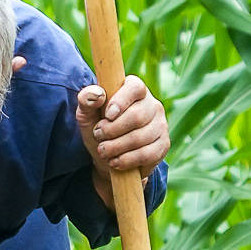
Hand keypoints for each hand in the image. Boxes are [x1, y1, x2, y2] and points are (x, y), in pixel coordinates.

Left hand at [76, 75, 168, 208]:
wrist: (108, 155)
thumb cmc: (98, 127)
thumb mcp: (87, 113)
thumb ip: (87, 100)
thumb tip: (97, 94)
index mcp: (134, 88)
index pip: (135, 88)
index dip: (121, 101)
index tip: (107, 115)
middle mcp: (152, 104)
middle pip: (137, 116)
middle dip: (112, 130)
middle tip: (98, 135)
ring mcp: (161, 124)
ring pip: (141, 137)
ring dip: (117, 147)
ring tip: (103, 150)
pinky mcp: (163, 144)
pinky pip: (148, 154)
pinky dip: (128, 160)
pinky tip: (115, 161)